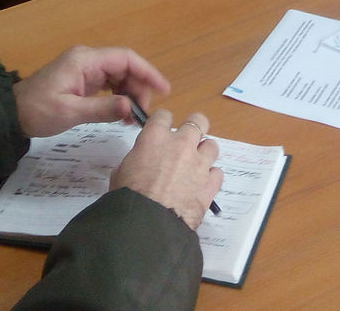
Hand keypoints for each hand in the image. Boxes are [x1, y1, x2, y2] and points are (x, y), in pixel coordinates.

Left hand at [14, 45, 169, 136]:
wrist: (12, 114)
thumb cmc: (38, 111)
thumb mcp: (70, 112)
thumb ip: (102, 109)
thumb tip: (131, 108)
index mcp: (85, 60)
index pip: (125, 59)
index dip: (147, 72)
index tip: (164, 90)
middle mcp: (87, 60)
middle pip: (124, 67)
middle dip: (139, 87)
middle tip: (144, 113)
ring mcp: (84, 69)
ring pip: (118, 76)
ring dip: (130, 93)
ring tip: (135, 116)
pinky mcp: (82, 80)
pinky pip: (108, 84)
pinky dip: (119, 96)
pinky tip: (123, 114)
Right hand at [110, 110, 223, 229]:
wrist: (148, 224)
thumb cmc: (128, 197)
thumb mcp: (122, 171)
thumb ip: (138, 158)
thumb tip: (143, 161)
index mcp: (155, 137)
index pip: (164, 115)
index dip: (162, 122)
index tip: (161, 130)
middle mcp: (181, 144)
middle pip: (197, 121)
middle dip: (194, 128)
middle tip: (187, 140)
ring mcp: (199, 163)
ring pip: (212, 145)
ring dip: (204, 153)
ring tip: (196, 165)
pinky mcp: (210, 184)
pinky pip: (217, 173)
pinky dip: (210, 177)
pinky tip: (202, 185)